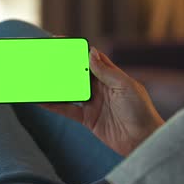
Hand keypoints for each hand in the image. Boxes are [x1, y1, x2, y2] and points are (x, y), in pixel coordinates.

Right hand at [41, 47, 163, 155]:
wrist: (144, 141)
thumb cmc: (141, 112)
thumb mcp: (126, 87)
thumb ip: (107, 71)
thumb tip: (92, 52)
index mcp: (112, 77)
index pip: (91, 59)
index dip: (77, 51)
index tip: (61, 42)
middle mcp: (101, 88)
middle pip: (77, 73)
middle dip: (62, 66)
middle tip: (45, 59)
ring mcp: (93, 103)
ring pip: (70, 90)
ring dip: (56, 85)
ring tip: (40, 78)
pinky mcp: (87, 119)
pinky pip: (67, 109)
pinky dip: (54, 105)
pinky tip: (42, 100)